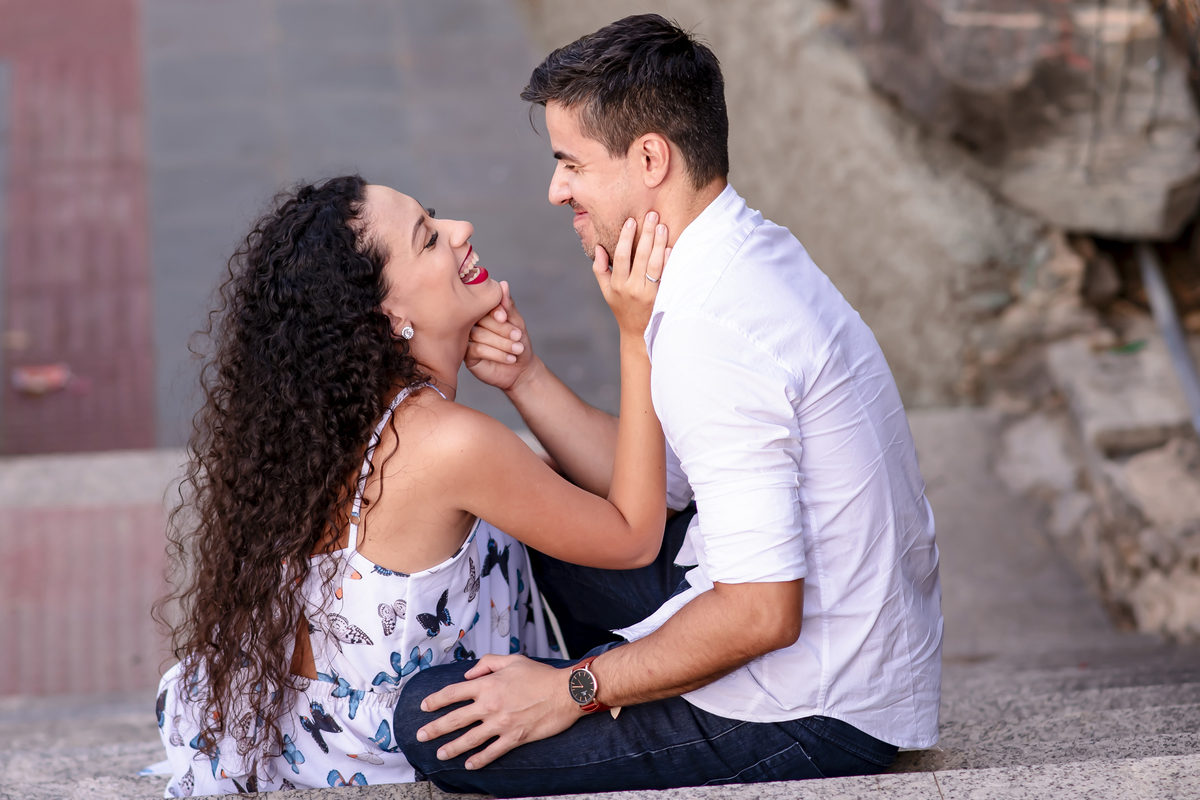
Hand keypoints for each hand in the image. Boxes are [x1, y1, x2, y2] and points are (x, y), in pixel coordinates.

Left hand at [416, 654, 583, 769]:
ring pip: (470, 739)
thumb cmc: (541, 675)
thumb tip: (469, 675)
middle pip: (455, 719)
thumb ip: (487, 663)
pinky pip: (492, 752)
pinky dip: (479, 760)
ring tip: (439, 754)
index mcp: (488, 685)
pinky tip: (469, 765)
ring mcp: (501, 724)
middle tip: (421, 736)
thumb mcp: (513, 659)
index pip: (453, 693)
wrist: (565, 692)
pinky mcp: (514, 738)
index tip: (425, 706)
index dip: (436, 700)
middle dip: (434, 729)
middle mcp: (490, 705)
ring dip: (452, 747)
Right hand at [465, 281, 536, 391]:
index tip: (504, 317)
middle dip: (501, 328)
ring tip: (517, 349)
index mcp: (483, 312)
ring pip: (479, 334)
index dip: (493, 309)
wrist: (521, 369)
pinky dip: (496, 353)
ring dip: (501, 342)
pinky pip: (477, 349)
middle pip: (479, 319)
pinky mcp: (466, 355)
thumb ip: (509, 306)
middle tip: (518, 336)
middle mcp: (472, 323)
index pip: (482, 304)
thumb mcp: (517, 323)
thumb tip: (503, 284)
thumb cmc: (519, 342)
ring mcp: (467, 338)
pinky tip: (509, 358)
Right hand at [593, 212, 668, 337]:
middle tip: (651, 214)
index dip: (626, 237)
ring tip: (661, 226)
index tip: (632, 220)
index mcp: (617, 284)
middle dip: (646, 234)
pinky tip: (670, 248)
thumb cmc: (621, 308)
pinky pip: (665, 276)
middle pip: (639, 256)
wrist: (639, 333)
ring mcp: (647, 293)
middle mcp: (632, 288)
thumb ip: (600, 269)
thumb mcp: (606, 291)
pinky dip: (667, 262)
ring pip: (653, 264)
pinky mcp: (661, 297)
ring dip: (658, 243)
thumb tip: (599, 247)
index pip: (621, 256)